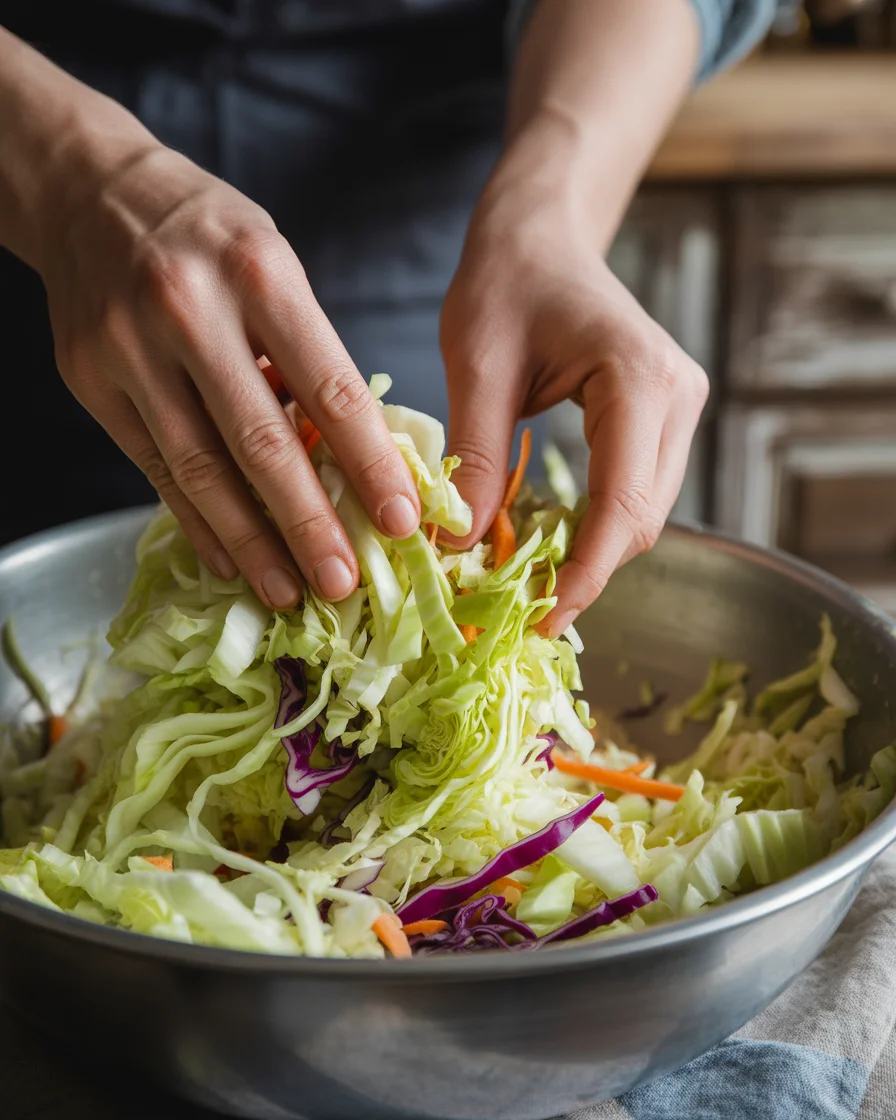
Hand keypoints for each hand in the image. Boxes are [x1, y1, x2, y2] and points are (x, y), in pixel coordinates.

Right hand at [38, 141, 420, 607]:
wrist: (92, 193)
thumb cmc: (208, 233)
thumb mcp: (275, 264)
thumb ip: (309, 352)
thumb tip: (350, 454)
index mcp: (258, 274)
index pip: (330, 387)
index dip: (369, 464)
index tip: (401, 521)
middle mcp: (189, 312)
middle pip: (259, 443)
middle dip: (308, 524)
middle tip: (342, 582)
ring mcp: (130, 350)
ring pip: (201, 469)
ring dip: (251, 541)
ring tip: (287, 590)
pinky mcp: (92, 382)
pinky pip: (154, 468)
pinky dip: (195, 521)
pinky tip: (229, 558)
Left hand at [441, 171, 707, 635]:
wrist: (542, 234)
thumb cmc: (504, 279)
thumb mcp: (475, 364)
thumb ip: (474, 455)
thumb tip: (462, 545)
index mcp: (638, 377)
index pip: (624, 502)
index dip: (585, 572)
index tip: (543, 621)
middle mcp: (678, 396)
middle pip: (642, 518)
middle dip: (585, 571)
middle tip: (520, 609)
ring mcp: (680, 407)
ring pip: (644, 512)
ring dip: (591, 552)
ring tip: (528, 581)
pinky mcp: (663, 417)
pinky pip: (636, 490)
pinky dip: (595, 525)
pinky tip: (548, 539)